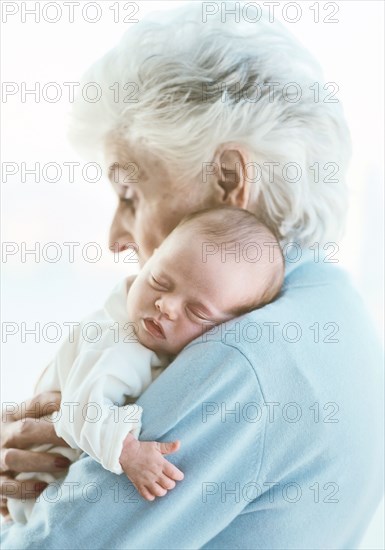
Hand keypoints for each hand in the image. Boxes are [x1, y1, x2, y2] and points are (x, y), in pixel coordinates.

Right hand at [0, 391, 70, 517]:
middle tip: (75, 442)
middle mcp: (1, 435)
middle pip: (25, 430)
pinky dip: (24, 488)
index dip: (59, 404)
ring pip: (14, 459)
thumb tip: (86, 407)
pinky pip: (5, 487)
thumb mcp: (27, 422)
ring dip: (41, 461)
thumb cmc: (20, 440)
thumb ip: (49, 414)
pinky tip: (43, 487)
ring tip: (64, 464)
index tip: (80, 411)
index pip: (37, 403)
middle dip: (52, 435)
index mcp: (11, 415)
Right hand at [119, 432, 183, 500]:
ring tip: (162, 486)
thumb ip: (168, 447)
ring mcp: (146, 480)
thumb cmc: (142, 448)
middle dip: (171, 484)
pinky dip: (151, 496)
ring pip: (159, 492)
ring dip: (163, 491)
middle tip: (169, 480)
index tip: (179, 475)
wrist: (127, 452)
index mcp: (160, 464)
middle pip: (169, 485)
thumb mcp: (156, 446)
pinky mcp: (139, 484)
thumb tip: (179, 443)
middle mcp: (155, 474)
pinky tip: (153, 491)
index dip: (179, 476)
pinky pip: (147, 496)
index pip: (175, 474)